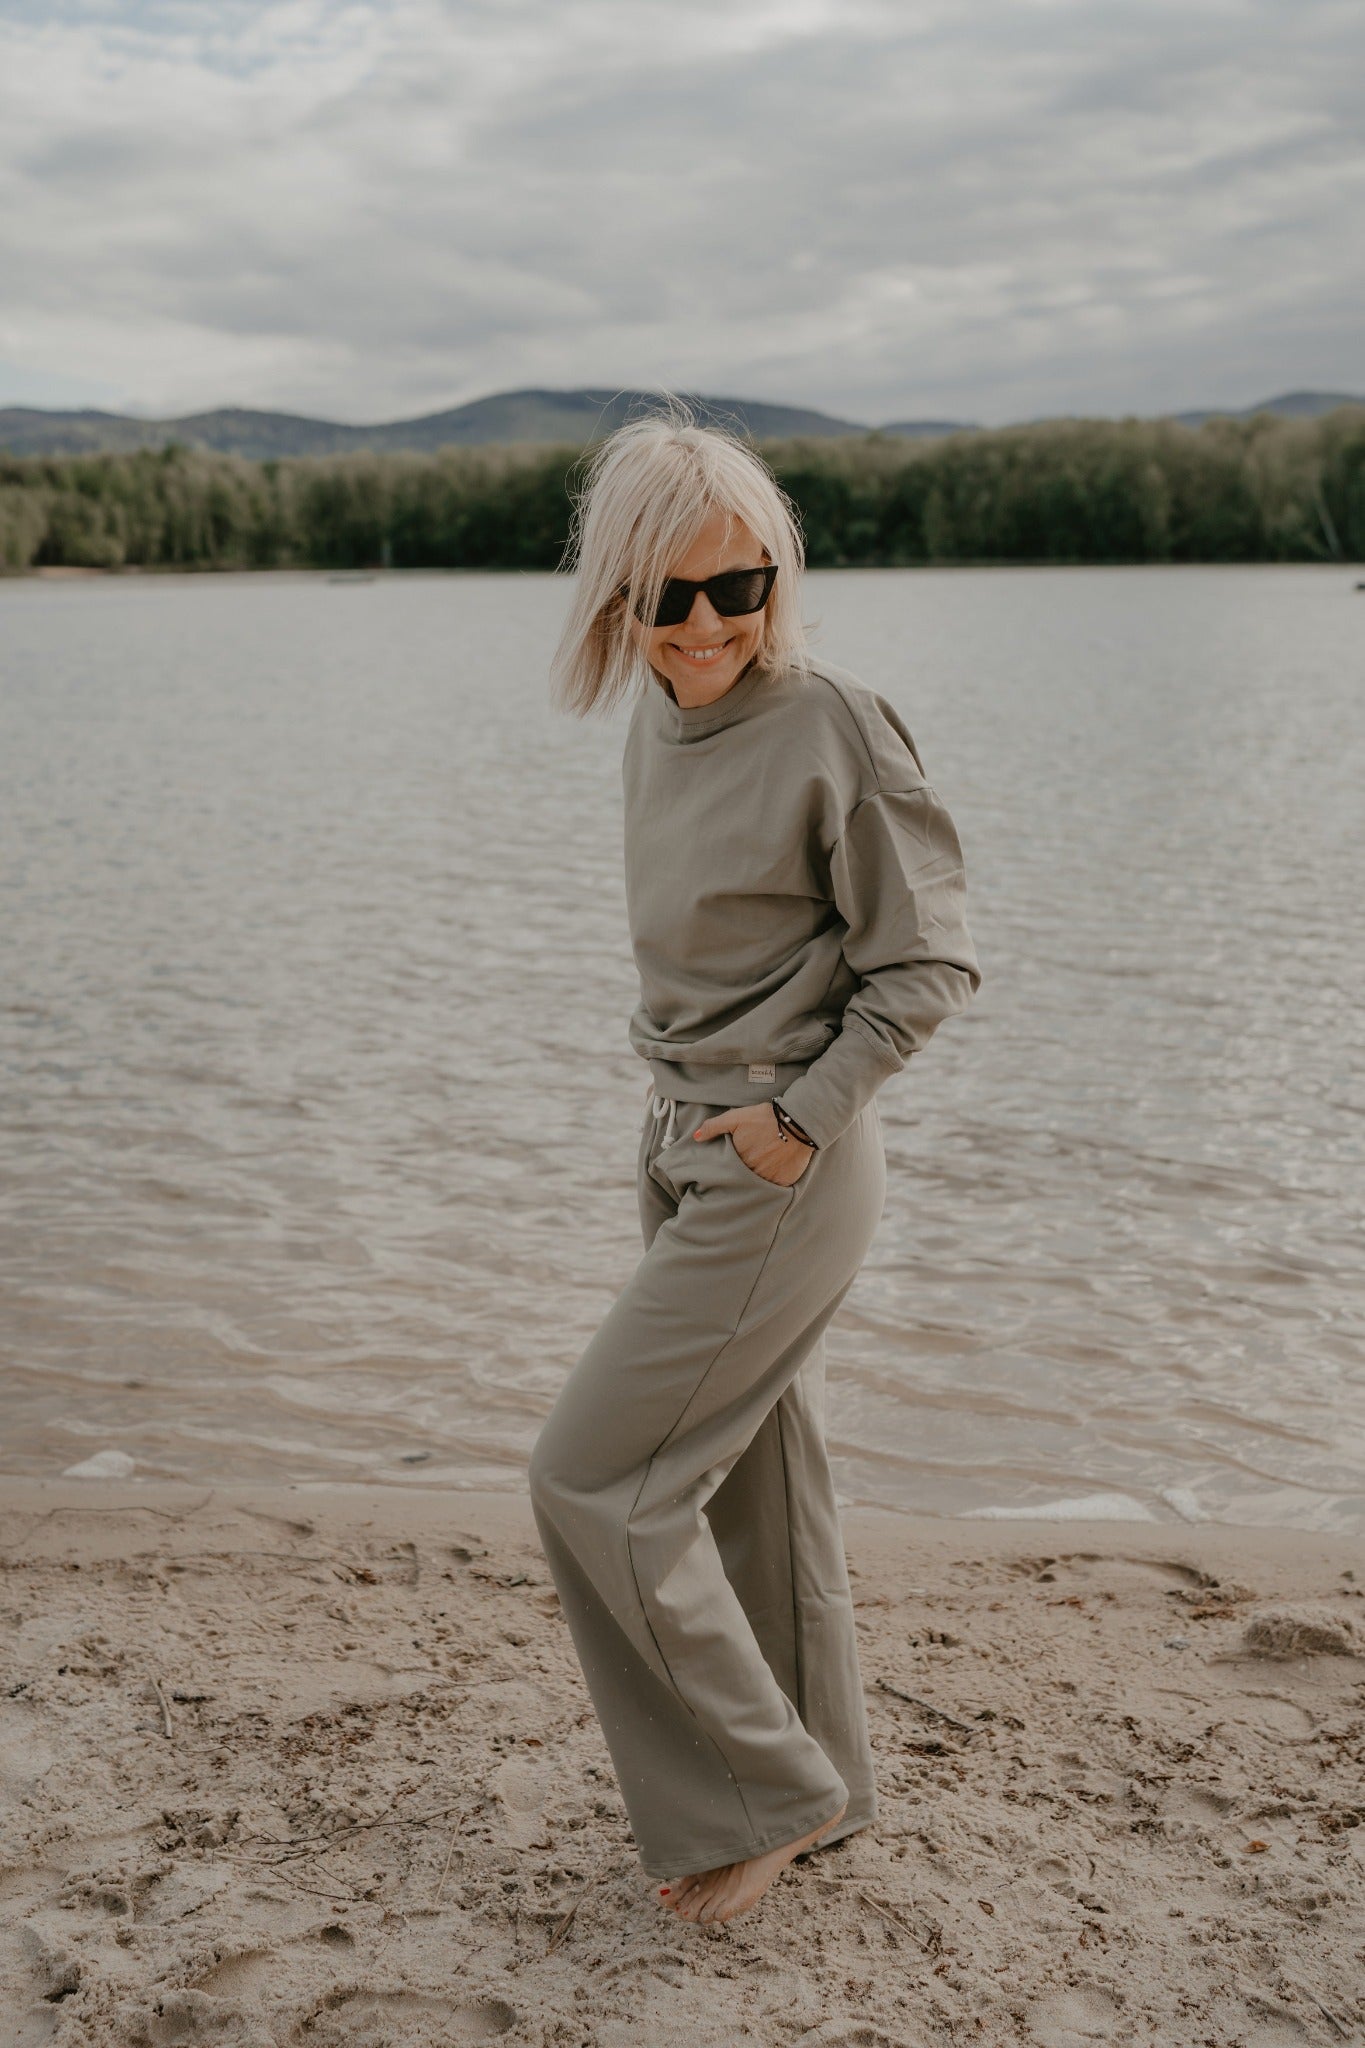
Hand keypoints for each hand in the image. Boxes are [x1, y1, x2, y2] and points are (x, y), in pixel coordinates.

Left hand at [691, 1103, 813, 1185]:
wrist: (797, 1121)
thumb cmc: (765, 1118)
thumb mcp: (736, 1117)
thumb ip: (714, 1126)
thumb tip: (696, 1137)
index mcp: (739, 1160)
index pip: (729, 1170)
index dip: (730, 1166)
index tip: (733, 1163)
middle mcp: (753, 1173)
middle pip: (743, 1179)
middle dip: (743, 1174)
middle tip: (749, 1164)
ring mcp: (769, 1180)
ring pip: (758, 1185)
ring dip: (757, 1180)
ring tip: (761, 1169)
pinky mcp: (784, 1182)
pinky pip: (775, 1189)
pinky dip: (773, 1182)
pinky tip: (774, 1172)